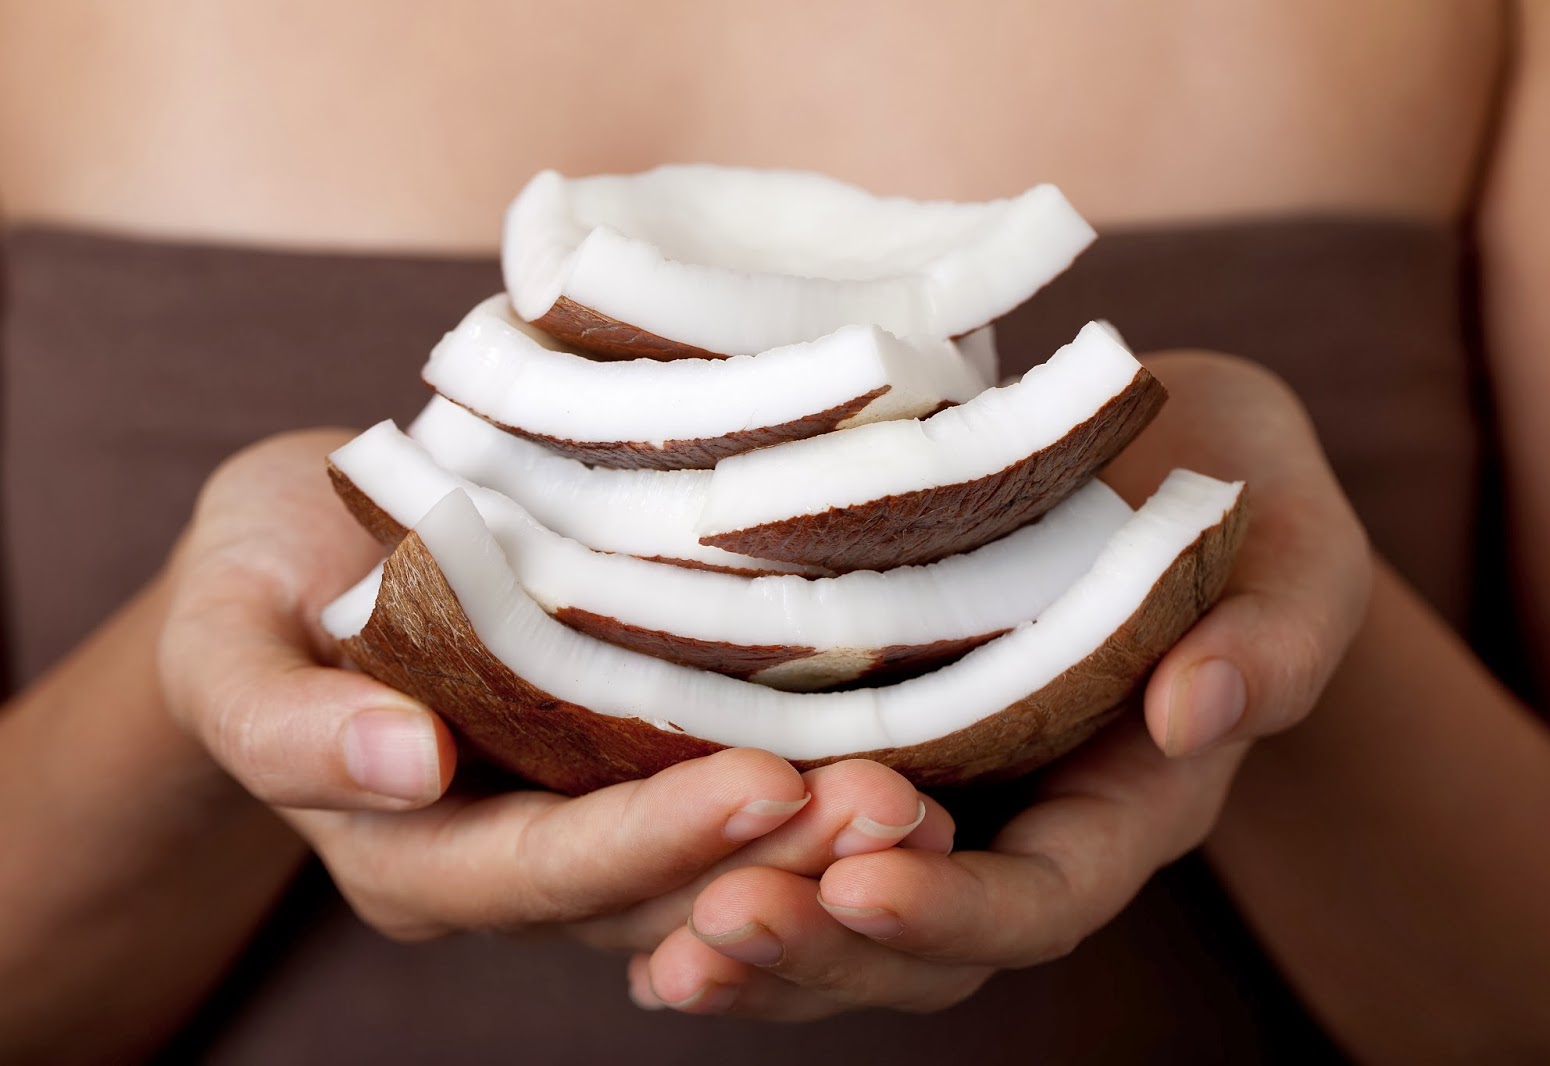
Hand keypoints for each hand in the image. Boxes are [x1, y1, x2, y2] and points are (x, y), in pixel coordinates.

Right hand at [158, 431, 952, 946]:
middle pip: (651, 890)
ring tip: (920, 794)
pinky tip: (903, 760)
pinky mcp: (629, 768)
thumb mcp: (225, 635)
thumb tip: (400, 765)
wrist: (304, 551)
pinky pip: (726, 806)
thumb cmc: (256, 578)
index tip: (762, 788)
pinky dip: (807, 798)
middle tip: (892, 804)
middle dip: (772, 859)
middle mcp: (508, 862)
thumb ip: (278, 722)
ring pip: (709, 868)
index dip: (650, 842)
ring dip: (815, 843)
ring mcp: (578, 823)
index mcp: (410, 854)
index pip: (542, 870)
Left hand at [631, 351, 1372, 1015]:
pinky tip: (634, 890)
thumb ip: (1279, 636)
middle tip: (715, 924)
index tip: (861, 886)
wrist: (1168, 463)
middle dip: (822, 949)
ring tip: (658, 946)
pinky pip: (790, 837)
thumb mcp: (1298, 550)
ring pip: (841, 913)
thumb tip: (1202, 711)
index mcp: (1125, 803)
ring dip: (751, 932)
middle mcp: (1020, 824)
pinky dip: (716, 869)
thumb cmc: (1242, 498)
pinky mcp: (865, 739)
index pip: (1044, 898)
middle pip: (922, 943)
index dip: (958, 912)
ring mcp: (939, 793)